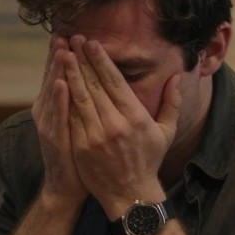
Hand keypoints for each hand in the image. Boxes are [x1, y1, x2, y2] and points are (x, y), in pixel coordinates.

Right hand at [32, 36, 85, 206]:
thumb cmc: (76, 155)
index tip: (67, 34)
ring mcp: (48, 126)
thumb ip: (78, 101)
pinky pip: (57, 116)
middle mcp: (46, 113)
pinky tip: (61, 84)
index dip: (60, 56)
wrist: (66, 187)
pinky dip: (57, 99)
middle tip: (61, 34)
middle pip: (51, 79)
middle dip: (56, 56)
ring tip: (61, 50)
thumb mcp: (75, 124)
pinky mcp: (54, 139)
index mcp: (53, 107)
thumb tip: (83, 80)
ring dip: (56, 72)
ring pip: (52, 93)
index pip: (57, 75)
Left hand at [64, 36, 179, 217]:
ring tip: (62, 53)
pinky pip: (70, 117)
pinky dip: (64, 98)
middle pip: (94, 84)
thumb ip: (172, 103)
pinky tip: (57, 82)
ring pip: (79, 97)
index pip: (114, 81)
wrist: (130, 195)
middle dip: (82, 59)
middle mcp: (114, 124)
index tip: (92, 43)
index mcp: (135, 117)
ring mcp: (95, 136)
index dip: (101, 60)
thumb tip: (177, 77)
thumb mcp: (165, 132)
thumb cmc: (148, 161)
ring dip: (69, 73)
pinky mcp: (80, 146)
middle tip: (74, 39)